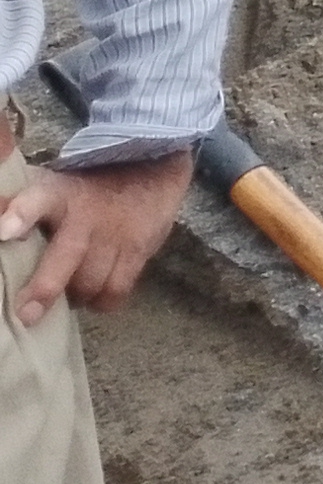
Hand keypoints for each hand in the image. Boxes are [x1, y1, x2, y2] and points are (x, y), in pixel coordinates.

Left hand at [2, 152, 192, 324]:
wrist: (148, 169)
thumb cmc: (84, 187)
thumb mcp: (50, 184)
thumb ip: (20, 206)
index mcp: (56, 194)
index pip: (37, 201)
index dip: (20, 216)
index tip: (5, 233)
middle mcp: (86, 214)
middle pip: (66, 255)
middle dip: (46, 287)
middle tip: (28, 315)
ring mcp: (115, 233)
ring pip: (91, 280)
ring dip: (75, 297)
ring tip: (68, 297)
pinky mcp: (138, 248)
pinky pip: (118, 287)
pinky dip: (102, 301)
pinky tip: (94, 299)